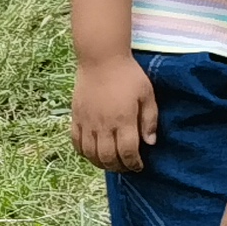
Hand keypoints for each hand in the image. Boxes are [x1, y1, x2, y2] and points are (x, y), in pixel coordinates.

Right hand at [70, 56, 158, 170]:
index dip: (134, 164)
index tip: (139, 166)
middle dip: (118, 167)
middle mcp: (104, 125)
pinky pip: (76, 143)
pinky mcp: (76, 118)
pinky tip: (92, 153)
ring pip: (91, 154)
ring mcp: (88, 122)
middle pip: (108, 158)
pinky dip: (84, 153)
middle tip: (125, 167)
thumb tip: (150, 143)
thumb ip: (150, 119)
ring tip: (110, 163)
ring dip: (101, 163)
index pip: (128, 152)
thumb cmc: (128, 74)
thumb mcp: (147, 94)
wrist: (100, 58)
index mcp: (123, 120)